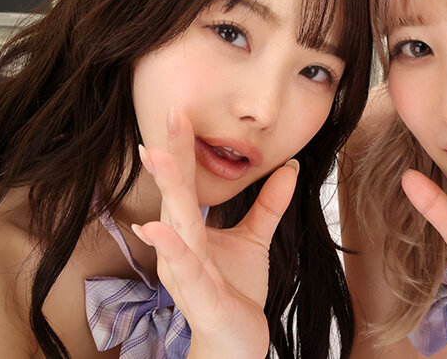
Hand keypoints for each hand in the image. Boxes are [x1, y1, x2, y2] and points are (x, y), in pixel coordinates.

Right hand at [133, 110, 296, 358]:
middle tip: (169, 115)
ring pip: (176, 226)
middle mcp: (181, 248)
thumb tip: (288, 167)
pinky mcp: (200, 298)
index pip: (186, 182)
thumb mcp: (254, 241)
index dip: (184, 147)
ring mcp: (188, 273)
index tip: (180, 110)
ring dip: (167, 190)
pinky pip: (186, 270)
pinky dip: (171, 249)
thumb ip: (268, 205)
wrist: (232, 345)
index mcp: (191, 231)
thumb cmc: (234, 292)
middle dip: (171, 155)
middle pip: (176, 194)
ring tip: (158, 155)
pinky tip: (158, 228)